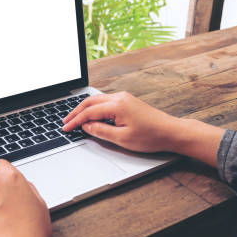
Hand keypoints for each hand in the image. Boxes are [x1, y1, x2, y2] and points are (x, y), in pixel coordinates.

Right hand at [62, 92, 224, 166]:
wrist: (171, 132)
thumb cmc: (151, 136)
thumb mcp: (122, 138)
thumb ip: (101, 131)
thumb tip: (86, 126)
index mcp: (117, 105)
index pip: (89, 112)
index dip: (75, 121)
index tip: (66, 128)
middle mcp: (120, 97)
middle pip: (90, 102)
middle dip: (76, 112)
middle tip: (65, 122)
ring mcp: (124, 98)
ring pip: (97, 100)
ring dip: (84, 109)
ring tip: (74, 119)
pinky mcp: (128, 101)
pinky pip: (106, 101)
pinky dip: (94, 108)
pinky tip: (91, 115)